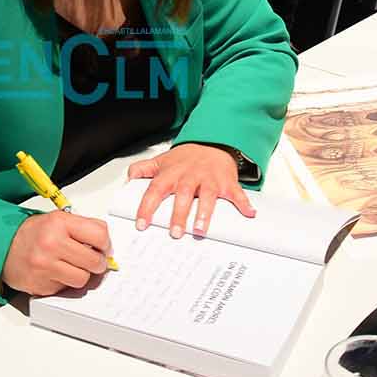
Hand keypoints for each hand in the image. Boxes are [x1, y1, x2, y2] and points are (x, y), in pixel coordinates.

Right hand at [1, 211, 112, 295]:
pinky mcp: (41, 285)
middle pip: (94, 261)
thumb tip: (106, 245)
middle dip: (97, 263)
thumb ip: (82, 228)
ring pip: (83, 279)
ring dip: (81, 275)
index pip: (99, 235)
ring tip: (72, 267)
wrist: (3, 247)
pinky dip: (65, 283)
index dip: (106, 244)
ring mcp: (45, 266)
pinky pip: (66, 289)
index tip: (104, 248)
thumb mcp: (57, 220)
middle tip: (92, 261)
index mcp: (59, 223)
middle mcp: (52, 243)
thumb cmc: (32, 234)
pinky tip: (56, 273)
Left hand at [127, 143, 255, 238]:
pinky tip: (249, 213)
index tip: (142, 224)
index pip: (155, 190)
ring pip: (208, 196)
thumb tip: (128, 180)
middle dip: (178, 214)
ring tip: (200, 230)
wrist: (212, 143)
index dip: (147, 207)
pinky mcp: (227, 182)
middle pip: (183, 195)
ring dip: (205, 213)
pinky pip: (237, 193)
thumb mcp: (162, 161)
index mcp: (171, 173)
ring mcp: (210, 179)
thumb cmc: (186, 158)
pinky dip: (244, 203)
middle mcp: (190, 176)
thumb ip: (143, 169)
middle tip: (175, 233)